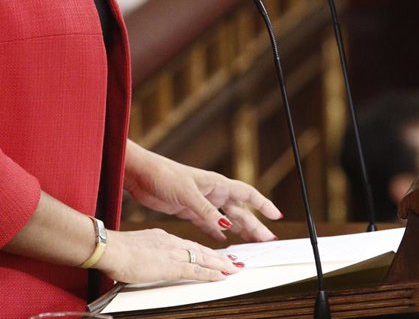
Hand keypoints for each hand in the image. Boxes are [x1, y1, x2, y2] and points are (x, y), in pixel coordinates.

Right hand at [98, 227, 237, 283]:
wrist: (111, 248)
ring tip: (234, 268)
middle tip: (233, 261)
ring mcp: (173, 253)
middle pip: (200, 249)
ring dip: (221, 264)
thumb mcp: (133, 249)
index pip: (188, 244)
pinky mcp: (172, 266)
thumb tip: (140, 261)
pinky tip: (222, 277)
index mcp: (162, 237)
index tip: (212, 255)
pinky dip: (211, 274)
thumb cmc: (115, 250)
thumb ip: (142, 254)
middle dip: (217, 257)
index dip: (202, 251)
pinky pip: (197, 271)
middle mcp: (171, 242)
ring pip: (203, 258)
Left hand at [125, 141, 281, 242]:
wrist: (142, 175)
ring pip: (226, 219)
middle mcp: (213, 193)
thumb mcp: (187, 194)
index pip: (247, 194)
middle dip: (254, 225)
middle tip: (267, 240)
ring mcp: (202, 203)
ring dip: (239, 231)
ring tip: (251, 244)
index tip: (276, 216)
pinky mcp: (189, 211)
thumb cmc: (165, 175)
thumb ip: (207, 211)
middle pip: (239, 211)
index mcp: (217, 184)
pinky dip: (217, 233)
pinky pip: (208, 224)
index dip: (263, 205)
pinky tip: (223, 241)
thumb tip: (226, 227)